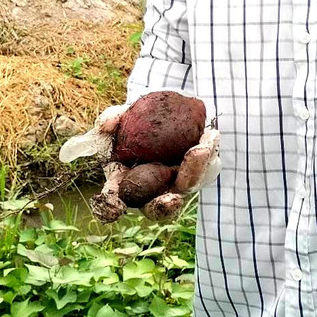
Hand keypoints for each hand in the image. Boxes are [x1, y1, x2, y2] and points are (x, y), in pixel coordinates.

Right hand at [59, 99, 220, 222]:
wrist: (166, 107)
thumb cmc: (135, 118)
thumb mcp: (120, 115)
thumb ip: (110, 119)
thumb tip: (107, 125)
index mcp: (124, 182)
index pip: (113, 203)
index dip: (110, 209)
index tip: (114, 206)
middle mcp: (150, 189)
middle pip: (156, 208)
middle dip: (164, 208)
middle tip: (171, 201)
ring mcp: (176, 182)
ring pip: (186, 186)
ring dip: (194, 171)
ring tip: (200, 149)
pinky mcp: (198, 171)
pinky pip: (206, 168)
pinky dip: (207, 154)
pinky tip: (210, 136)